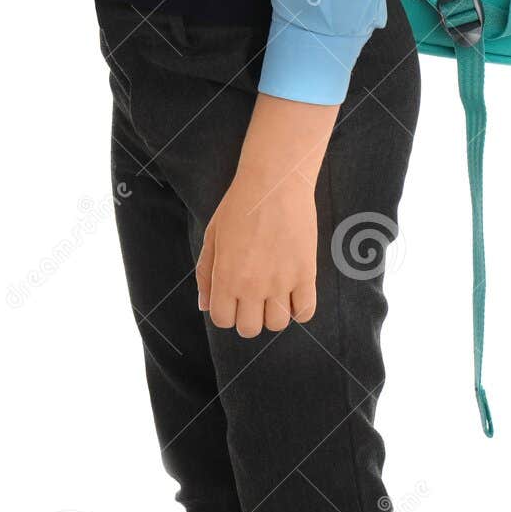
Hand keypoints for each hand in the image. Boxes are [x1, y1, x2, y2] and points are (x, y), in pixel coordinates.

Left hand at [196, 162, 318, 338]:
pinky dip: (299, 309)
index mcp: (226, 277)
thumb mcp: (212, 236)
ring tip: (273, 293)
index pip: (223, 320)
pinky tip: (293, 293)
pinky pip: (305, 312)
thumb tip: (205, 305)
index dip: (225, 311)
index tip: (232, 298)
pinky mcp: (306, 273)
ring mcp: (281, 282)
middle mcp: (252, 285)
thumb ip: (205, 273)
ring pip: (277, 325)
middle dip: (248, 317)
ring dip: (273, 314)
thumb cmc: (239, 205)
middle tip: (252, 297)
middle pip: (249, 329)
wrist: (275, 182)